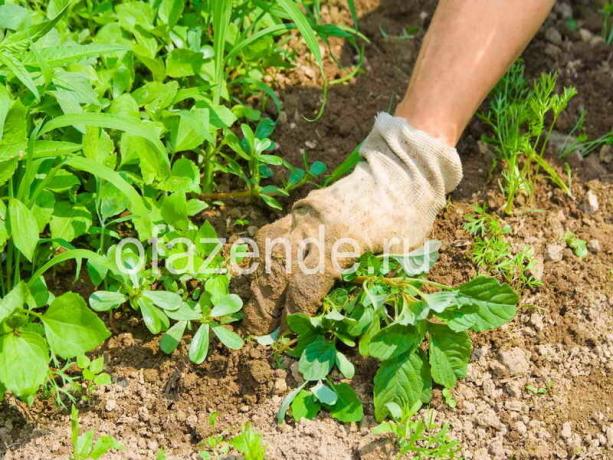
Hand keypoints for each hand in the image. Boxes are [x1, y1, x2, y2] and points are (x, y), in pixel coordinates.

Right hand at [242, 113, 461, 334]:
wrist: (402, 171)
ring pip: (269, 248)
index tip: (289, 334)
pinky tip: (264, 272)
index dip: (295, 312)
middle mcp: (316, 224)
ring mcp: (305, 212)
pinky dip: (265, 255)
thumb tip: (340, 319)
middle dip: (265, 303)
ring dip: (259, 280)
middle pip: (279, 268)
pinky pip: (274, 231)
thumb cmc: (407, 218)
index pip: (307, 284)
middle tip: (257, 330)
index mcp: (343, 239)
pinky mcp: (301, 206)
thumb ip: (371, 284)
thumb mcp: (401, 256)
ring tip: (255, 305)